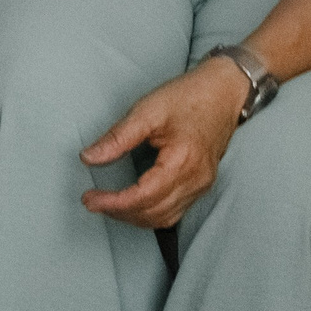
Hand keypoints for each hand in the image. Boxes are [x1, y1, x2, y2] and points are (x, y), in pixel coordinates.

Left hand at [78, 58, 251, 228]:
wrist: (223, 93)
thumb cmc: (187, 97)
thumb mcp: (146, 111)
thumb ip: (117, 138)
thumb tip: (88, 158)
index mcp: (182, 161)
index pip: (143, 196)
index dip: (113, 203)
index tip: (90, 199)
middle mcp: (196, 180)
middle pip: (154, 213)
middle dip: (120, 212)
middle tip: (92, 201)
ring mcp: (202, 185)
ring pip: (165, 218)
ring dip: (135, 217)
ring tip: (108, 204)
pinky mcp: (202, 185)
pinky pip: (175, 211)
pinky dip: (151, 213)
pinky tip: (133, 203)